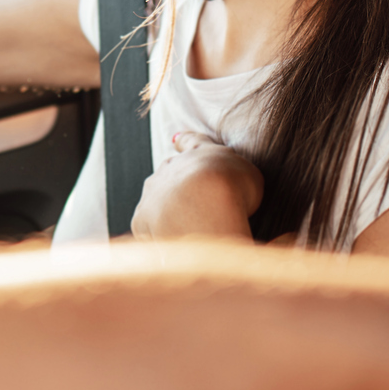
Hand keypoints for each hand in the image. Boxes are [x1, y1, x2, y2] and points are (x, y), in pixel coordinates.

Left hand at [131, 133, 263, 241]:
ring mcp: (152, 192)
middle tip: (193, 207)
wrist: (205, 207)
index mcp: (199, 153)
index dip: (185, 141)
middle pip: (171, 174)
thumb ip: (235, 179)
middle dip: (178, 187)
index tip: (175, 139)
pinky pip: (149, 229)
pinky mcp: (141, 219)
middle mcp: (170, 168)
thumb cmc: (234, 189)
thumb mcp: (248, 177)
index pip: (192, 142)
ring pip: (157, 202)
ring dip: (167, 214)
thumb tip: (226, 192)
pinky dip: (159, 237)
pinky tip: (173, 250)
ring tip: (184, 233)